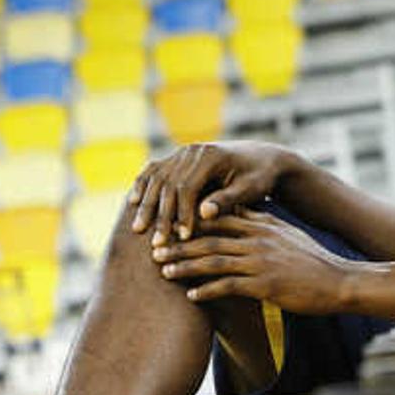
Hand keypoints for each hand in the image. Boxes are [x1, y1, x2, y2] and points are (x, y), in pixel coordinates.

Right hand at [127, 141, 295, 246]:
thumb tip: (204, 213)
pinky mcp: (178, 157)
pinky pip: (154, 170)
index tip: (183, 238)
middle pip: (168, 184)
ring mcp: (183, 152)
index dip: (183, 214)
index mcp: (211, 156)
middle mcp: (193, 150)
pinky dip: (142, 185)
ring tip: (138, 230)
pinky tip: (132, 202)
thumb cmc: (260, 177)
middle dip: (161, 215)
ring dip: (146, 204)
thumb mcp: (250, 188)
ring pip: (157, 178)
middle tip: (156, 243)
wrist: (262, 158)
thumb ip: (228, 199)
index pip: (188, 187)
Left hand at [150, 208, 367, 315]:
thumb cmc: (313, 260)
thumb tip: (240, 214)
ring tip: (163, 272)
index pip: (219, 218)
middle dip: (178, 244)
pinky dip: (207, 291)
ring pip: (213, 260)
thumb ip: (262, 224)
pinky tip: (191, 297)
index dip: (190, 222)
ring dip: (185, 266)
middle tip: (153, 249)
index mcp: (263, 225)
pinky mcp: (265, 284)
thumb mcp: (288, 234)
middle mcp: (259, 239)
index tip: (168, 227)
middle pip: (209, 238)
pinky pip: (228, 286)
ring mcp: (261, 261)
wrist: (339, 281)